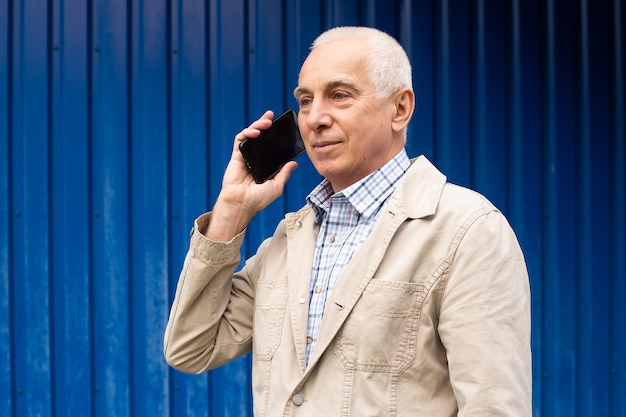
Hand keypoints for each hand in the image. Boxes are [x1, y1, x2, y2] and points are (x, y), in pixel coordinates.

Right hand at [205, 110, 297, 241]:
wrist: (242, 204)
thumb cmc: (258, 199)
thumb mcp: (277, 186)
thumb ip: (284, 173)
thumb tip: (294, 163)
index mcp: (266, 165)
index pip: (271, 146)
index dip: (276, 136)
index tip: (283, 127)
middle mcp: (256, 159)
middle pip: (261, 137)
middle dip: (265, 125)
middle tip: (272, 117)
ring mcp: (246, 156)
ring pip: (250, 135)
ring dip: (257, 125)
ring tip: (266, 123)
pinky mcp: (236, 156)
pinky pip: (240, 140)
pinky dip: (247, 133)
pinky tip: (255, 132)